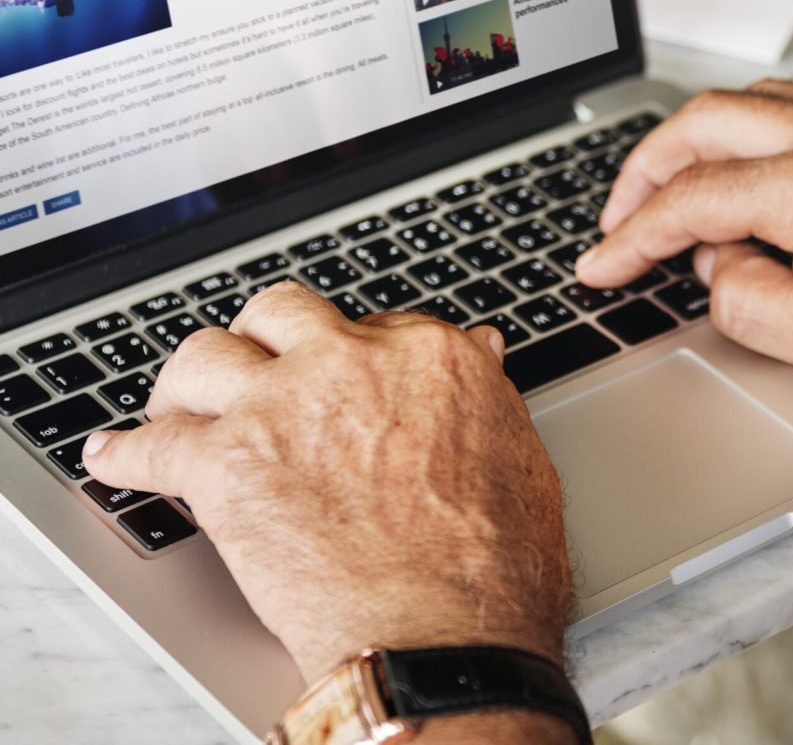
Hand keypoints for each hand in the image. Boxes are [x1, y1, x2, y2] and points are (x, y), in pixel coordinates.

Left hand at [83, 285, 571, 686]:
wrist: (445, 640)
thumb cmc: (492, 567)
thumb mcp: (518, 456)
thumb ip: (483, 392)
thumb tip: (480, 351)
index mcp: (423, 354)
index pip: (362, 324)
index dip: (337, 354)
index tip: (323, 377)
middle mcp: (347, 360)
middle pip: (278, 314)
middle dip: (260, 340)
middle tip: (251, 374)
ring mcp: (282, 405)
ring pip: (204, 355)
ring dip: (185, 385)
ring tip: (176, 407)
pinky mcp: (227, 464)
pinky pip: (152, 445)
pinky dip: (125, 454)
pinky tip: (113, 458)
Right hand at [577, 81, 792, 413]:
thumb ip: (745, 301)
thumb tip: (716, 266)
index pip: (690, 202)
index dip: (630, 237)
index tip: (601, 265)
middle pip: (703, 122)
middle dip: (644, 168)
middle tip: (620, 216)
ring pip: (750, 99)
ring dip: (696, 139)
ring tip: (673, 188)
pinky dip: (750, 131)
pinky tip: (751, 171)